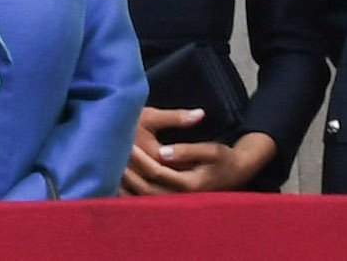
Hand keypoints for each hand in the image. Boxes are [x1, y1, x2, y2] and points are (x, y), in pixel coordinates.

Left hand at [118, 107, 276, 194]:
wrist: (234, 174)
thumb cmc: (222, 159)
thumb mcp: (210, 150)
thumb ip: (187, 150)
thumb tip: (163, 152)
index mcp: (188, 184)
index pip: (157, 172)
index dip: (141, 158)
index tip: (128, 143)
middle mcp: (179, 197)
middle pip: (144, 188)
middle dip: (128, 172)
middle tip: (114, 154)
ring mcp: (173, 203)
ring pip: (141, 198)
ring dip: (126, 183)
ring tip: (112, 165)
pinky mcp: (168, 203)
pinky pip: (143, 201)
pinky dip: (129, 192)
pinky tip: (119, 178)